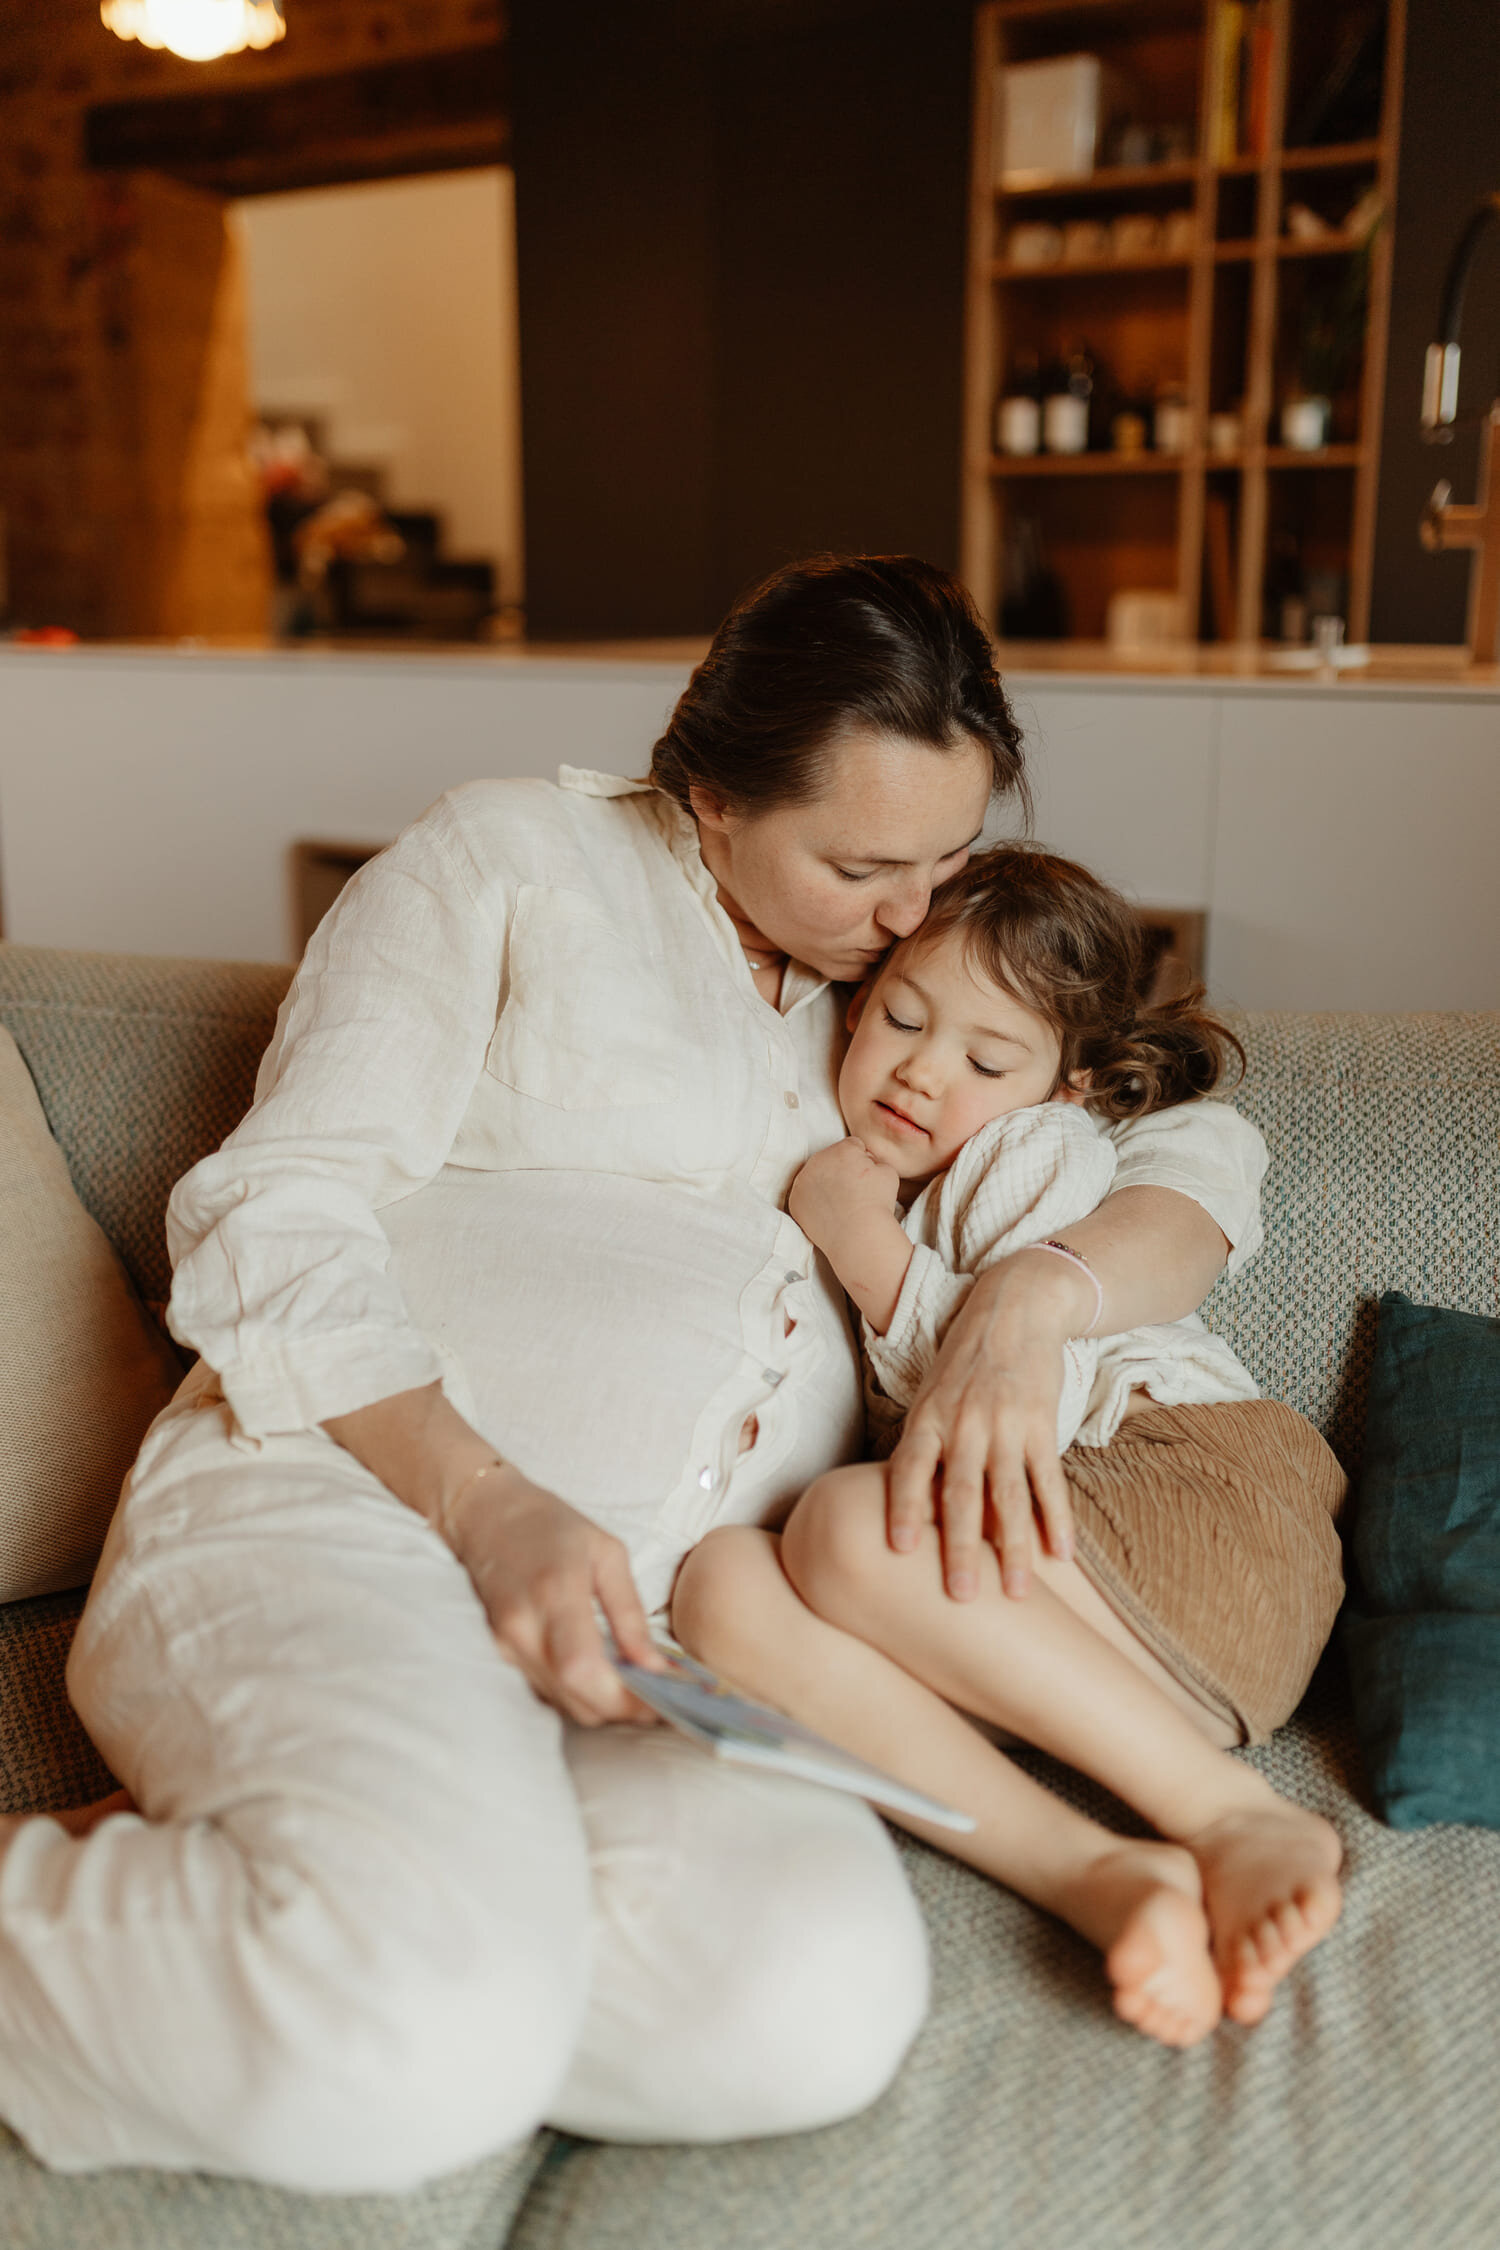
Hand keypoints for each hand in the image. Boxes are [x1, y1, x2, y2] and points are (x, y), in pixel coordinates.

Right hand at [445, 1462, 664, 1725]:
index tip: (662, 1699)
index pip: (583, 1668)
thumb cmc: (553, 1526)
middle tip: (659, 1697)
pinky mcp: (502, 1653)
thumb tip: (655, 1667)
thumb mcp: (606, 1554)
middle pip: (576, 1697)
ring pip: (564, 1703)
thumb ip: (630, 1614)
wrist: (487, 1515)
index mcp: (555, 1592)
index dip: (624, 1696)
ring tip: (637, 1686)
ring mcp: (507, 1644)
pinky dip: (580, 1692)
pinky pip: (549, 1690)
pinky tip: (602, 1674)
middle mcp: (524, 1627)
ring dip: (604, 1704)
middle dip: (623, 1708)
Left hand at [789, 1136, 898, 1255]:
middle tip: (853, 1192)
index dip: (863, 1161)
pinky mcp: (795, 1200)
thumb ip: (874, 1158)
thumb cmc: (877, 1204)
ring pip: (816, 1176)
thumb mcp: (888, 1171)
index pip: (852, 1146)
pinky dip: (814, 1202)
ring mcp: (803, 1180)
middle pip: (831, 1158)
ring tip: (841, 1203)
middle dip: (841, 1170)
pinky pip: (805, 1195)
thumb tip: (865, 1160)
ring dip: (825, 1184)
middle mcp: (818, 1160)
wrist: (858, 1235)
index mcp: (842, 1149)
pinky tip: (828, 1212)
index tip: (867, 1179)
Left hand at [887, 1253, 1084, 1602]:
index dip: (905, 1509)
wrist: (1015, 1309)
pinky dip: (1057, 1519)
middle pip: (962, 1495)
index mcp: (928, 1418)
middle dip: (960, 1550)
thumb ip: (923, 1446)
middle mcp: (964, 1424)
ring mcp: (1005, 1425)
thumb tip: (908, 1506)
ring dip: (1014, 1549)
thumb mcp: (931, 1395)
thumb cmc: (964, 1363)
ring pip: (1009, 1497)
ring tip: (1017, 1593)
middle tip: (961, 1598)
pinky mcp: (1042, 1424)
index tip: (900, 1550)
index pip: (911, 1469)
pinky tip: (1063, 1555)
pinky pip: (1049, 1480)